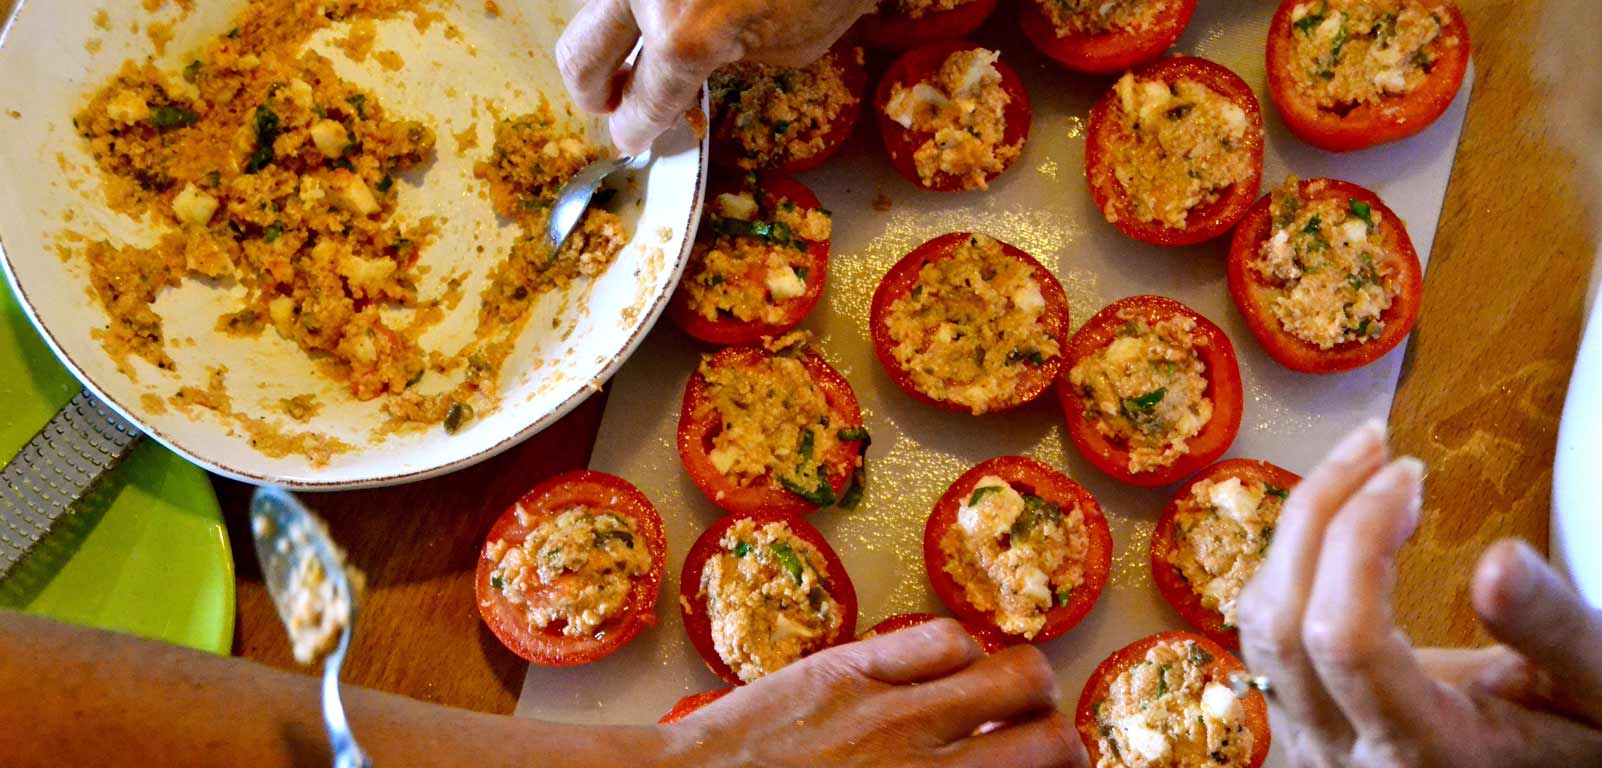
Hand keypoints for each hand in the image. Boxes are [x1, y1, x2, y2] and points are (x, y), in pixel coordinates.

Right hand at [556, 0, 873, 153]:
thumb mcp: (792, 45)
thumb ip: (730, 62)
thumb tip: (698, 69)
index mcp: (683, 35)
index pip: (640, 104)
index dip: (636, 130)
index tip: (634, 138)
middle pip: (580, 55)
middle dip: (593, 90)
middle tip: (610, 104)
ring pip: (598, 7)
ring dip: (614, 34)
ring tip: (639, 51)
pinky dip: (646, 2)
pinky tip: (671, 9)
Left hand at [657, 618, 1086, 767]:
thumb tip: (979, 765)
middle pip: (1055, 742)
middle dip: (1066, 746)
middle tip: (1049, 749)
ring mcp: (895, 714)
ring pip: (1020, 674)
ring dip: (1029, 688)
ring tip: (1010, 697)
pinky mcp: (853, 667)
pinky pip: (944, 639)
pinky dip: (962, 651)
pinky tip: (948, 668)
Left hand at [1235, 421, 1601, 766]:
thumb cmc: (1578, 736)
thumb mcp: (1600, 686)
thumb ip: (1554, 628)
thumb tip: (1499, 560)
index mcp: (1420, 752)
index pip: (1345, 638)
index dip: (1362, 539)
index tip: (1409, 475)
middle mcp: (1343, 754)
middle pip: (1281, 621)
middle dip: (1318, 512)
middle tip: (1376, 447)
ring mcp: (1311, 740)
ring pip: (1259, 623)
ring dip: (1298, 532)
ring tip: (1360, 471)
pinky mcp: (1301, 719)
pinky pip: (1266, 632)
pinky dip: (1294, 563)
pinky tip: (1343, 527)